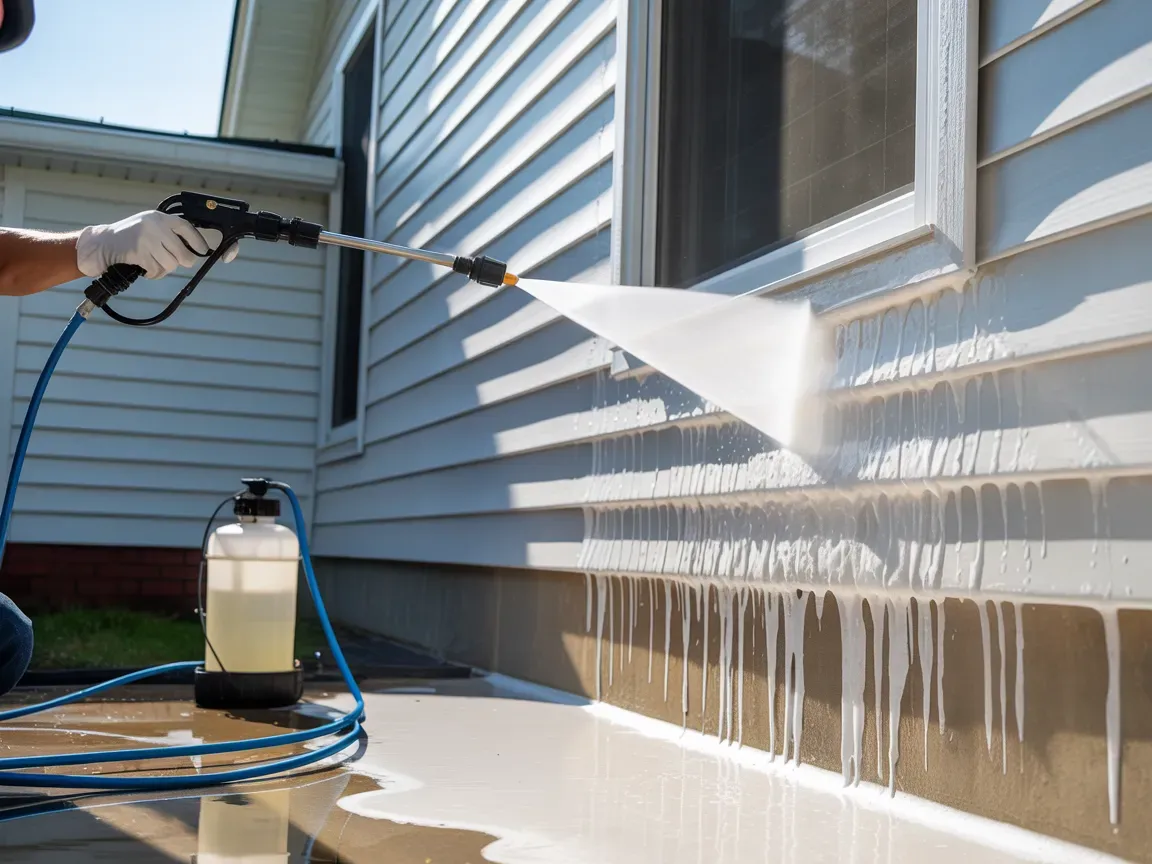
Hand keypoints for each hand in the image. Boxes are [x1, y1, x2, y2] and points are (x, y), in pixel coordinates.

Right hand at [75, 210, 238, 279]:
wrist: (102, 243)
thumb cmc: (131, 237)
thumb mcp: (151, 227)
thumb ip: (171, 235)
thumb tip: (199, 250)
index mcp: (161, 218)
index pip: (188, 228)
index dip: (199, 241)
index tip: (205, 251)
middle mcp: (156, 226)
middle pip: (184, 254)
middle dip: (180, 261)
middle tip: (168, 259)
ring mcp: (148, 239)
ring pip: (172, 265)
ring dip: (163, 268)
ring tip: (150, 261)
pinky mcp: (140, 252)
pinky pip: (157, 271)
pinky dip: (152, 273)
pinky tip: (142, 266)